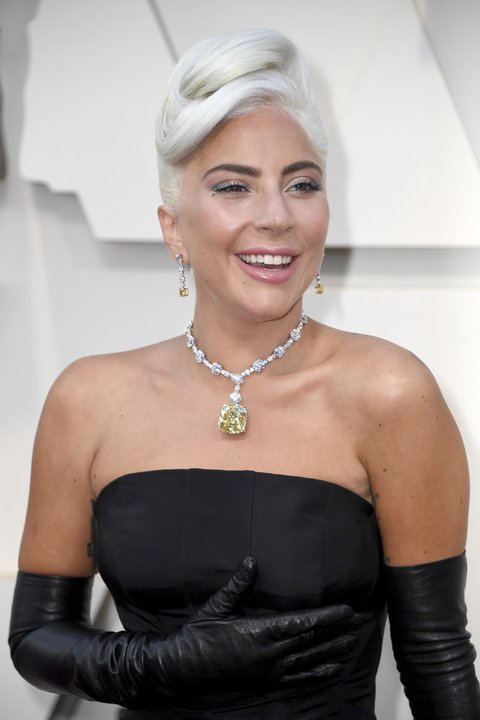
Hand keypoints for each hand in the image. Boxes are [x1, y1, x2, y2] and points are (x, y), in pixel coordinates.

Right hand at [149, 556, 360, 696]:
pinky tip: (333, 670)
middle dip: (336, 631)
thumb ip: (238, 585)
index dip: (326, 617)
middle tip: (359, 623)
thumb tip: (252, 561)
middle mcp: (269, 654)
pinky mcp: (266, 683)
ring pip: (309, 661)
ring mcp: (269, 671)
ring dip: (332, 652)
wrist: (184, 669)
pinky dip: (317, 675)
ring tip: (352, 644)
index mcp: (259, 631)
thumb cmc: (199, 634)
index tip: (346, 610)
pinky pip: (298, 681)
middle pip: (311, 641)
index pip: (302, 623)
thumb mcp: (217, 606)